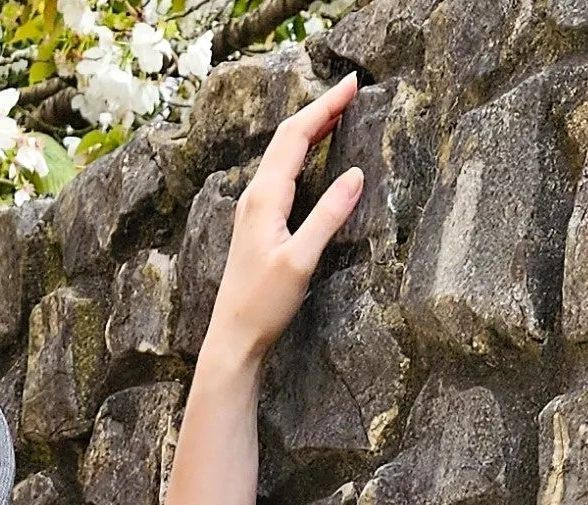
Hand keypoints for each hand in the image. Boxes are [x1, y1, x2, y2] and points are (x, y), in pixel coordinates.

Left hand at [202, 76, 367, 365]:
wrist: (232, 338)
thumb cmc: (262, 306)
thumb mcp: (301, 261)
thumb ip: (327, 217)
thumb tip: (355, 176)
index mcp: (265, 197)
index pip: (297, 136)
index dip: (325, 106)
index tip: (351, 84)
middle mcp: (254, 196)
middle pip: (287, 137)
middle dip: (319, 109)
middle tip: (350, 90)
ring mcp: (253, 209)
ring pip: (282, 154)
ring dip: (310, 129)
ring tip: (337, 113)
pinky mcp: (256, 223)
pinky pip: (280, 174)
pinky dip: (301, 154)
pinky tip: (313, 156)